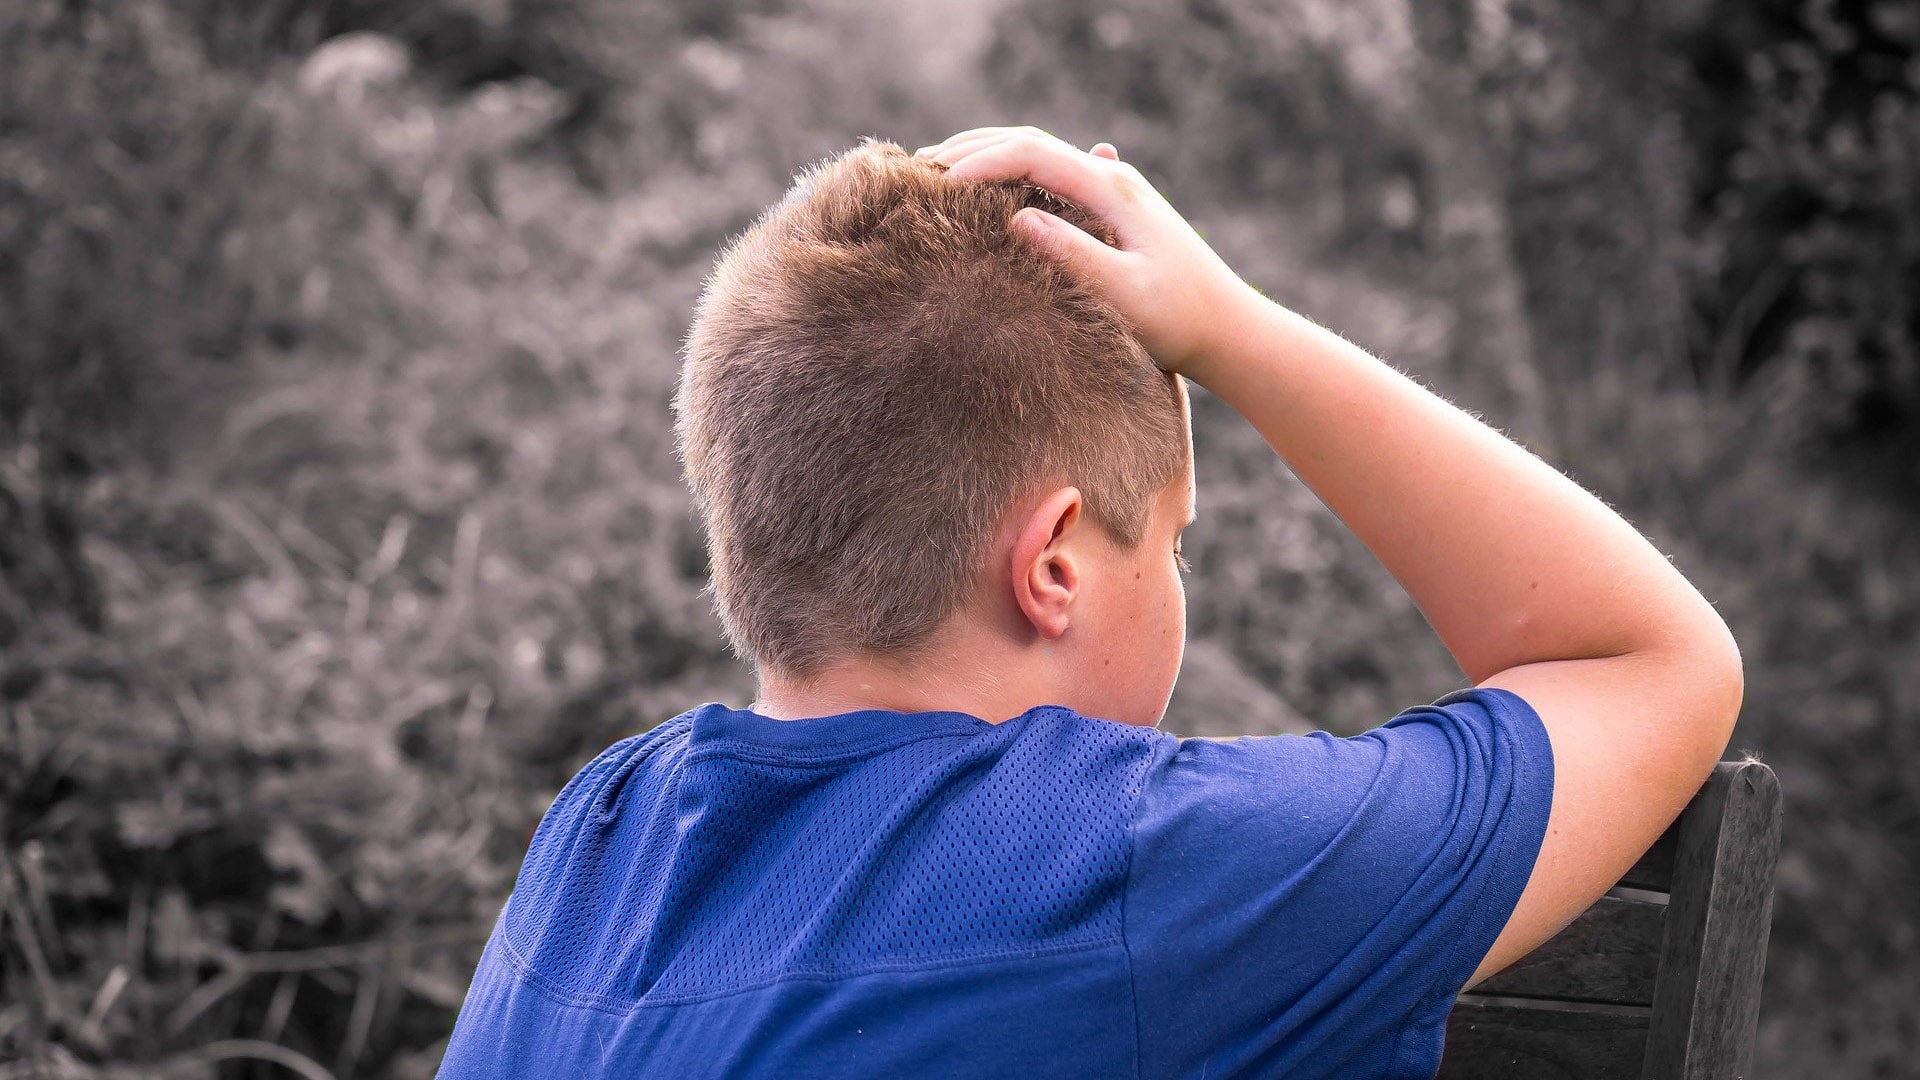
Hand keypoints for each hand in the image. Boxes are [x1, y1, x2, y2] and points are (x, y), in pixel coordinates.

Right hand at [915, 126, 1261, 381]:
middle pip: (1030, 141)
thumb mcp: (1126, 293)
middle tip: (917, 168)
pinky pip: (1053, 177)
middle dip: (972, 149)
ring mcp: (1114, 192)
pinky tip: (995, 187)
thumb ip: (1074, 255)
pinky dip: (1012, 174)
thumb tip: (1018, 219)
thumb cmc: (1182, 321)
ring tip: (939, 173)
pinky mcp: (1113, 213)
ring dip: (989, 157)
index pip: (1032, 153)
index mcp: (1112, 188)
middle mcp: (1113, 179)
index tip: (936, 189)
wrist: (1231, 332)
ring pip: (1041, 155)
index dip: (980, 164)